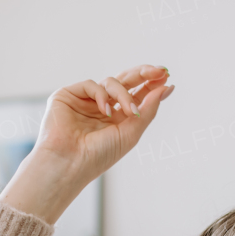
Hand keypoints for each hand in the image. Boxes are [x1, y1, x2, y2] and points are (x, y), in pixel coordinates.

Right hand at [2, 64, 174, 224]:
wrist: (70, 164)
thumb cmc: (98, 156)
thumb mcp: (131, 133)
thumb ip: (148, 109)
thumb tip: (166, 87)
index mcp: (116, 118)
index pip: (136, 94)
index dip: (151, 84)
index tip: (166, 78)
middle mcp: (101, 107)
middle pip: (125, 81)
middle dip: (143, 74)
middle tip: (159, 71)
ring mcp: (84, 101)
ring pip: (111, 82)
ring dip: (124, 94)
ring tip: (130, 111)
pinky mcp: (68, 95)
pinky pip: (91, 84)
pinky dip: (101, 95)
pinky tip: (104, 110)